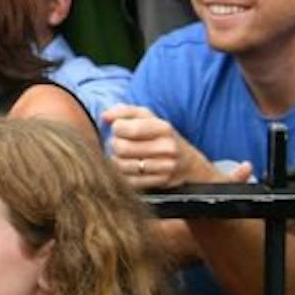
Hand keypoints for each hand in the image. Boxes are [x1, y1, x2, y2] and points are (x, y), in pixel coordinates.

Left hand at [105, 104, 248, 188]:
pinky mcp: (160, 182)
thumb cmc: (161, 135)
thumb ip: (125, 112)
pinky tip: (129, 168)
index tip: (119, 129)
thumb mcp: (148, 117)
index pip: (123, 128)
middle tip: (119, 144)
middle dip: (114, 145)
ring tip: (123, 156)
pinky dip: (124, 175)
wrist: (189, 164)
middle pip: (120, 148)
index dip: (115, 128)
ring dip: (117, 161)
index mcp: (162, 127)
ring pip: (121, 166)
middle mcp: (167, 147)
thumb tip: (105, 116)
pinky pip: (129, 180)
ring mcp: (165, 167)